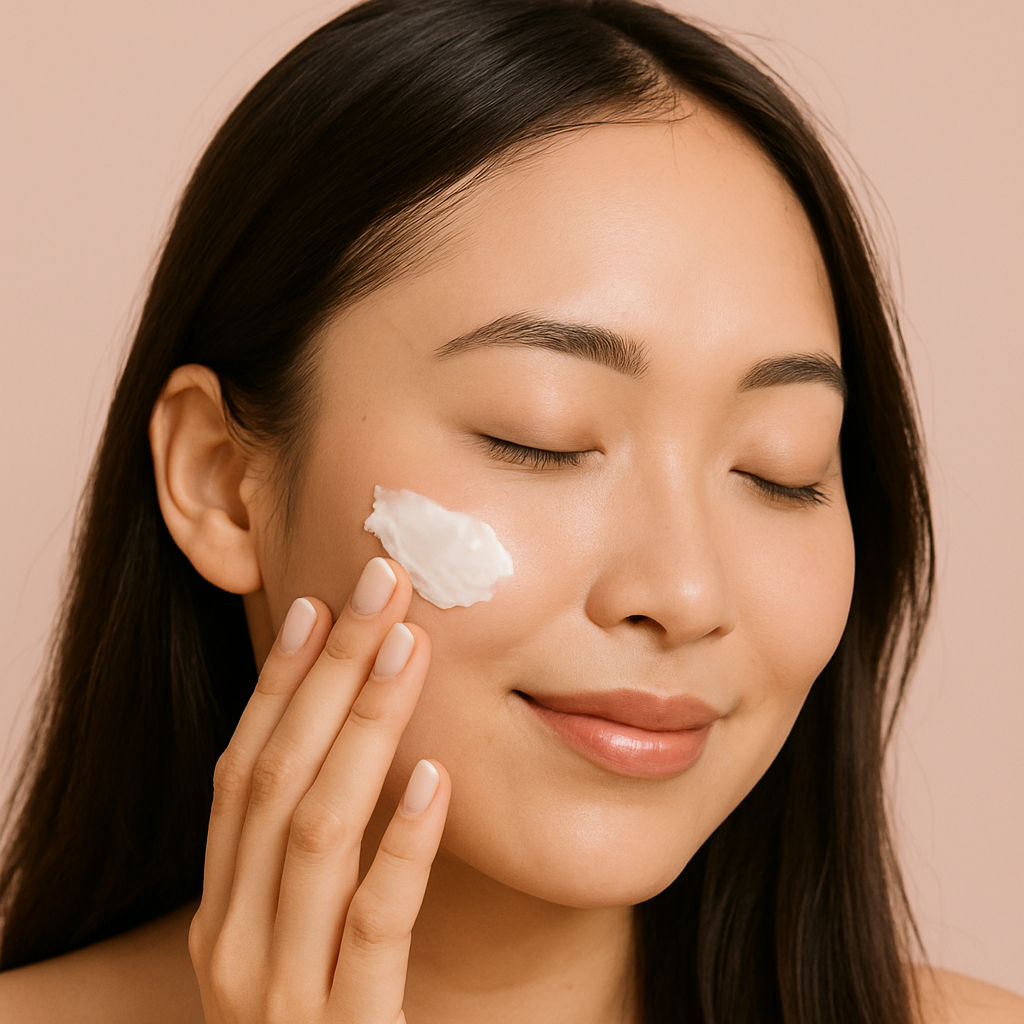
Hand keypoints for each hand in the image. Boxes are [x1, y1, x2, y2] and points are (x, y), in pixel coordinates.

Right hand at [189, 557, 450, 1022]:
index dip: (278, 684)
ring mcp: (279, 992)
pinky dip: (400, 846)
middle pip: (276, 779)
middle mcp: (234, 941)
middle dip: (327, 674)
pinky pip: (372, 925)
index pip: (242, 771)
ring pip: (315, 832)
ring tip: (408, 648)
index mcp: (222, 909)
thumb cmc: (319, 1023)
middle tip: (376, 586)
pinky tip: (433, 778)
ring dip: (362, 729)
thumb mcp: (294, 937)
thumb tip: (360, 738)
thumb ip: (312, 855)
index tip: (316, 604)